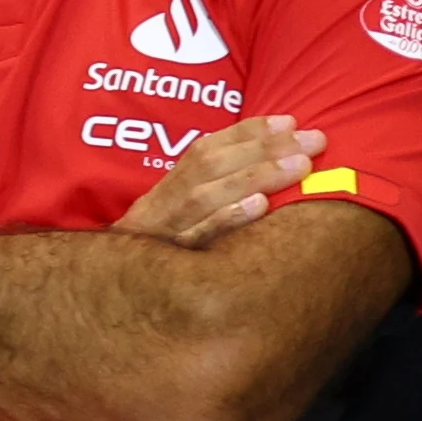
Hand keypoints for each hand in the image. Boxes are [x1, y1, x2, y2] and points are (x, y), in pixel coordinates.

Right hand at [123, 112, 322, 245]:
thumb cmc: (161, 259)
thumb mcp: (175, 223)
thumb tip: (270, 169)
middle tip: (314, 140)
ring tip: (300, 166)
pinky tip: (261, 205)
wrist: (107, 300)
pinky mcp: (167, 264)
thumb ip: (210, 198)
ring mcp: (162, 233)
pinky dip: (228, 217)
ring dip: (254, 176)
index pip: (203, 150)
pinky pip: (197, 237)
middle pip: (208, 167)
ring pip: (204, 196)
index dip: (246, 132)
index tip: (290, 121)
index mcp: (165, 191)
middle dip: (264, 149)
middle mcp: (160, 206)